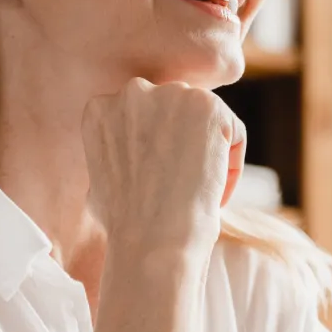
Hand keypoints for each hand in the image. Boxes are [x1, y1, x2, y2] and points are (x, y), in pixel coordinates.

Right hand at [80, 77, 246, 254]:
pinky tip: (217, 193)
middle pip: (175, 113)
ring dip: (209, 154)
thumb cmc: (125, 226)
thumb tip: (129, 160)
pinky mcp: (209, 107)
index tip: (161, 183)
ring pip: (206, 121)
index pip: (144, 119)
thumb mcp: (99, 183)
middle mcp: (133, 92)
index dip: (157, 153)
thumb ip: (114, 157)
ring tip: (201, 193)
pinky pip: (233, 132)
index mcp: (100, 109)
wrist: (152, 239)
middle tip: (187, 187)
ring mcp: (172, 95)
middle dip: (184, 146)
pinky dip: (231, 164)